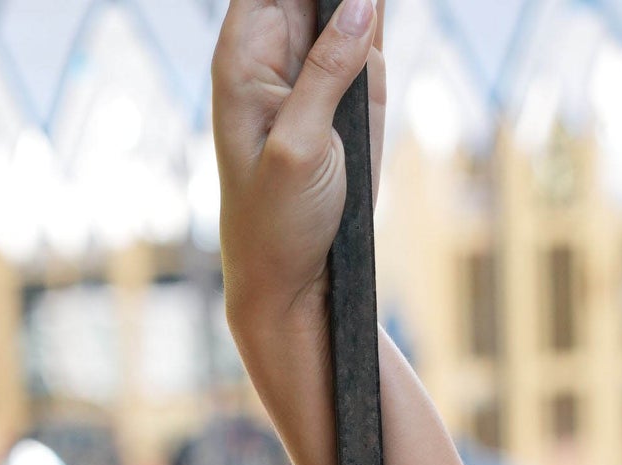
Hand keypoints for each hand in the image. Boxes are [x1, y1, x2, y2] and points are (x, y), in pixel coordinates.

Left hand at [212, 0, 385, 345]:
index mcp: (243, 56)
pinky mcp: (353, 87)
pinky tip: (377, 24)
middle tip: (358, 17)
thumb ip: (327, 71)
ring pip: (345, 4)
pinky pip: (370, 30)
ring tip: (349, 74)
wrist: (297, 280)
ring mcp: (319, 65)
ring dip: (360, 9)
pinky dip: (378, 20)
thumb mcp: (298, 147)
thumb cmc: (275, 223)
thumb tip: (361, 0)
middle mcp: (278, 50)